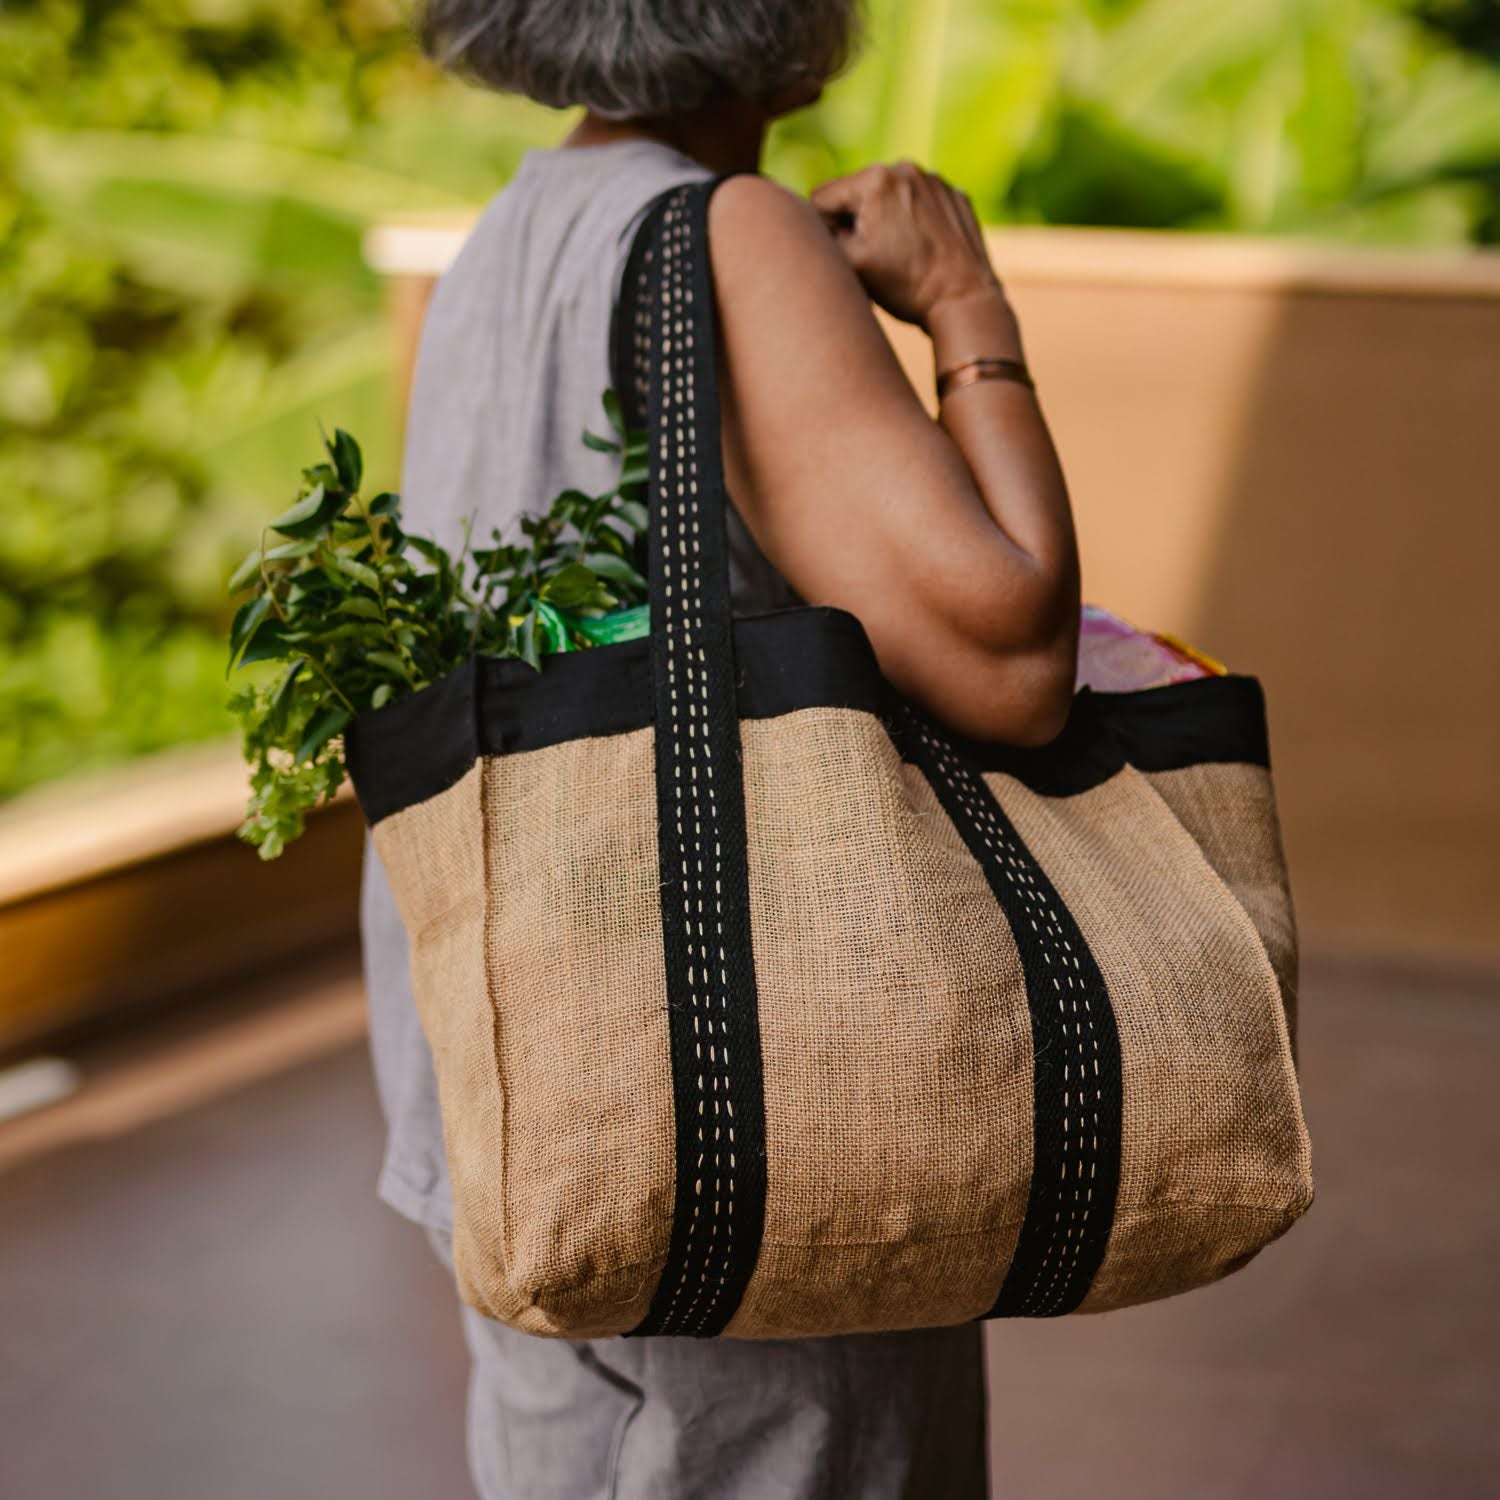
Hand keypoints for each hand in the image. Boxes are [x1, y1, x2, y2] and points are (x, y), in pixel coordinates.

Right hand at [810, 162, 1002, 329]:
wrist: (964, 301)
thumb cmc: (904, 285)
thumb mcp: (848, 265)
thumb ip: (818, 237)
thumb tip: (803, 221)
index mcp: (874, 178)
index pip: (821, 198)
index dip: (824, 232)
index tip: (847, 257)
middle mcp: (906, 167)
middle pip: (856, 196)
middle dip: (856, 225)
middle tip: (875, 261)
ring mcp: (934, 180)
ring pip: (888, 200)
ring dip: (884, 223)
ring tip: (900, 257)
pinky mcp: (954, 195)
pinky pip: (919, 205)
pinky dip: (913, 224)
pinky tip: (922, 251)